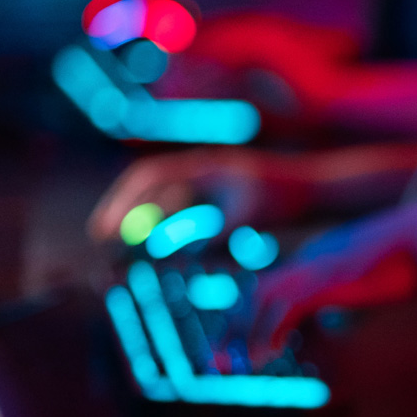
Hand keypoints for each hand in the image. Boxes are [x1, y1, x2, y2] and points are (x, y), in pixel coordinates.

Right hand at [87, 147, 311, 243]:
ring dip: (143, 221)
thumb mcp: (244, 217)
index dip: (121, 200)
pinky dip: (167, 228)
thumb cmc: (285, 200)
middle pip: (149, 186)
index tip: (103, 228)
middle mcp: (202, 170)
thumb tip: (165, 249)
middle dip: (123, 210)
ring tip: (121, 248)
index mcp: (203, 166)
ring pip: (164, 201)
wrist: (316, 190)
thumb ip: (204, 233)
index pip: (148, 176)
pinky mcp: (220, 198)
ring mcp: (210, 183)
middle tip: (100, 237)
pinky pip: (183, 211)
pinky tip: (159, 249)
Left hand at [249, 203, 416, 355]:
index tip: (255, 349)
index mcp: (322, 257)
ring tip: (239, 365)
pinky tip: (265, 357)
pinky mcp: (326, 279)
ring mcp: (316, 266)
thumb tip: (343, 324)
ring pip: (261, 299)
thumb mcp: (380, 285)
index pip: (276, 289)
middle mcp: (311, 258)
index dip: (258, 320)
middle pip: (258, 292)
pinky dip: (268, 334)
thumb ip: (354, 302)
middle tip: (225, 360)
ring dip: (245, 334)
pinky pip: (283, 309)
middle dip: (236, 327)